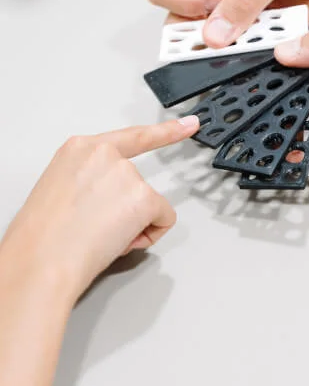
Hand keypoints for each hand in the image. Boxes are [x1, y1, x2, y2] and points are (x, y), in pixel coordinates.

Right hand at [2, 117, 198, 298]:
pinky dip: (150, 234)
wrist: (43, 261)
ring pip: (149, 204)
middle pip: (137, 183)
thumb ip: (90, 180)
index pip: (131, 137)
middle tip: (95, 228)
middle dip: (125, 209)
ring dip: (133, 224)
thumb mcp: (60, 189)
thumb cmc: (42, 236)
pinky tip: (120, 240)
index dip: (165, 132)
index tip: (189, 124)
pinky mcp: (144, 197)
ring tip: (99, 236)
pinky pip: (164, 219)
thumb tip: (110, 200)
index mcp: (80, 149)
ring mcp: (127, 174)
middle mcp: (105, 154)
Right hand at [145, 0, 308, 47]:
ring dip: (233, 47)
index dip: (179, 2)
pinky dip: (257, 51)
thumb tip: (214, 36)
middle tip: (227, 38)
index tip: (211, 4)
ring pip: (214, 43)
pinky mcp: (259, 30)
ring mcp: (236, 12)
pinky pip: (246, 50)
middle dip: (198, 37)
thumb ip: (244, 1)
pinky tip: (276, 37)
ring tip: (262, 34)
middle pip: (181, 23)